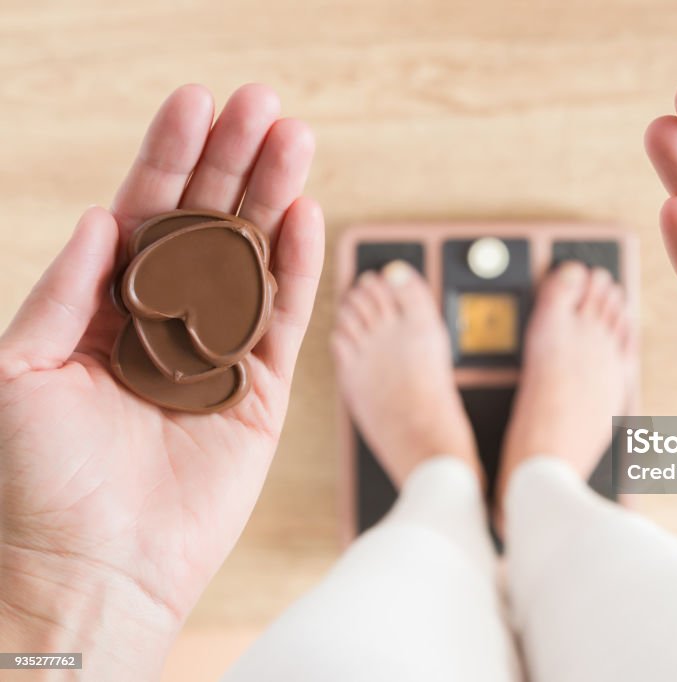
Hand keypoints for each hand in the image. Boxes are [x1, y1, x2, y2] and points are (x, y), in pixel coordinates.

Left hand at [0, 84, 323, 678]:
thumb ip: (68, 290)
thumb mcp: (19, 368)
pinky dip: (298, 268)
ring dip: (275, 197)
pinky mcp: (261, 393)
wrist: (91, 567)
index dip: (169, 156)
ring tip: (296, 139)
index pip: (145, 213)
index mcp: (106, 307)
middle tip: (263, 104)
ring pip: (255, 259)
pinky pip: (284, 320)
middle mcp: (167, 321)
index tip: (195, 102)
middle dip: (235, 160)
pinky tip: (306, 216)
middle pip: (209, 223)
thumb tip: (106, 216)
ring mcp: (219, 354)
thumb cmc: (36, 479)